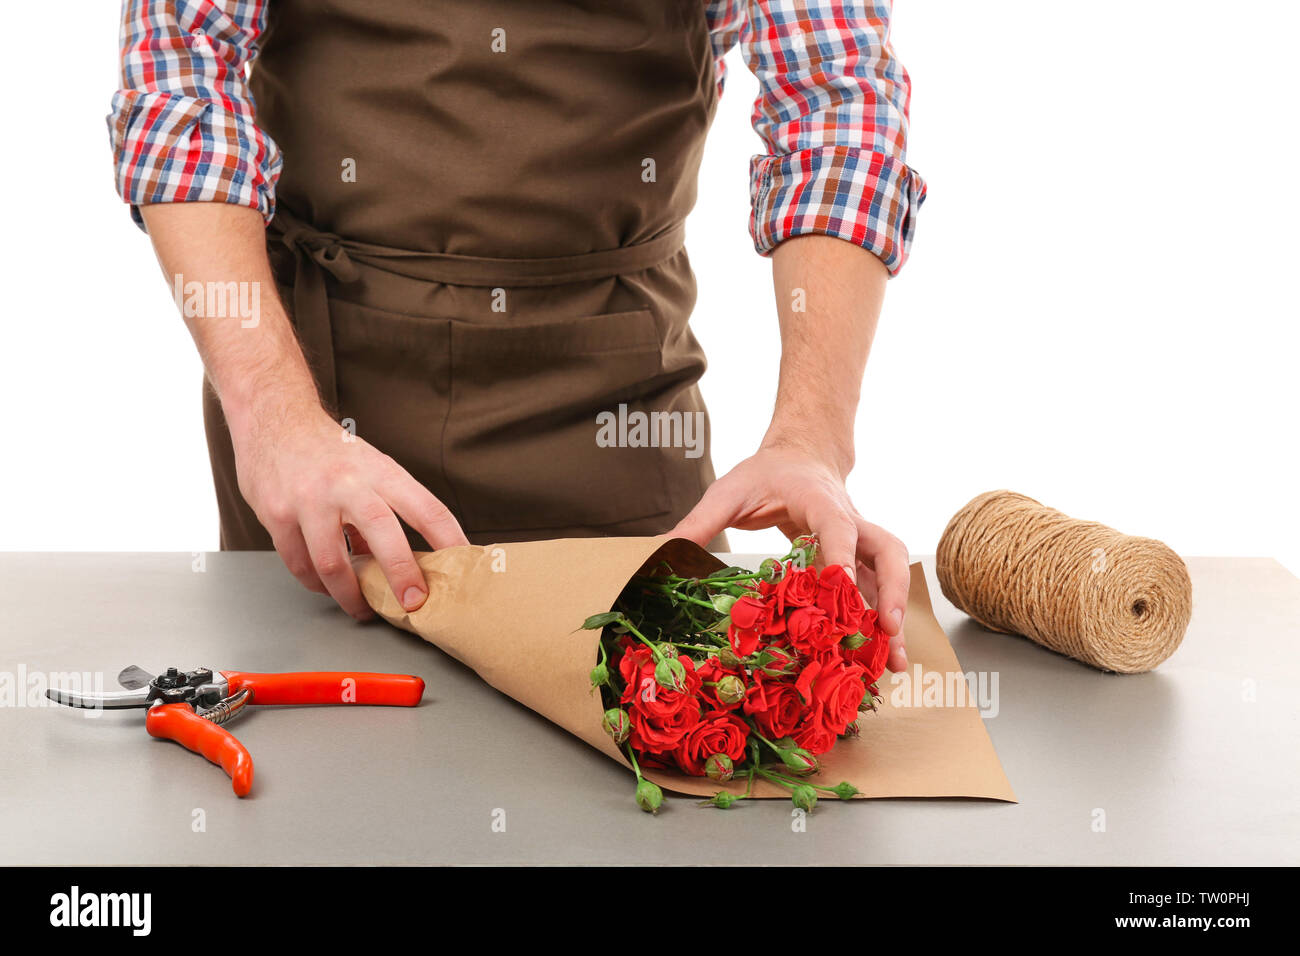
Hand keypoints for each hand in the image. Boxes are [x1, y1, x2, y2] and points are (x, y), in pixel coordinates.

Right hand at [229, 400, 468, 619]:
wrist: (274, 418)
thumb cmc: (330, 451)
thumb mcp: (368, 468)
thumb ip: (387, 509)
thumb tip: (410, 559)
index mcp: (380, 471)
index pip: (425, 507)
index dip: (449, 539)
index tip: (465, 566)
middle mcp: (346, 482)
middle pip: (383, 531)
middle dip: (402, 573)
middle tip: (414, 603)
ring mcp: (308, 499)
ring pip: (333, 562)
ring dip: (350, 595)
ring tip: (363, 608)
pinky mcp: (276, 515)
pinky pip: (300, 564)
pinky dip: (317, 583)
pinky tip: (327, 586)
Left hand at [670, 445, 909, 671]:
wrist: (802, 454)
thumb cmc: (766, 473)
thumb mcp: (727, 491)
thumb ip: (698, 522)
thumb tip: (659, 550)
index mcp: (818, 500)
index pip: (838, 526)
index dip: (842, 558)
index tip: (842, 591)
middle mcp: (850, 519)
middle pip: (886, 550)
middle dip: (892, 589)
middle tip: (887, 628)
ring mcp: (859, 541)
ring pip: (890, 576)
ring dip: (895, 616)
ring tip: (895, 662)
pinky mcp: (858, 560)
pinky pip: (877, 590)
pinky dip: (881, 623)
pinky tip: (879, 657)